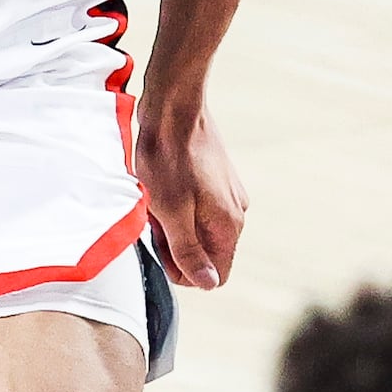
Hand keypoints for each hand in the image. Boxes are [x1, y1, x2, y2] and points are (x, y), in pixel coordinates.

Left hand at [132, 104, 246, 289]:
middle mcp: (236, 212)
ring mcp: (229, 194)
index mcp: (228, 225)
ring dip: (173, 223)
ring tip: (157, 198)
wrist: (174, 108)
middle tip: (155, 217)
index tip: (163, 244)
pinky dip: (176, 204)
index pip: (215, 276)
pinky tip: (162, 186)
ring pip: (197, 229)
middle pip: (205, 253)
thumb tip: (208, 283)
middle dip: (175, 243)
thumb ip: (188, 251)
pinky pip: (196, 207)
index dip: (184, 270)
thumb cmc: (168, 158)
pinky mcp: (218, 179)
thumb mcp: (170, 213)